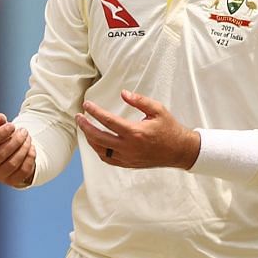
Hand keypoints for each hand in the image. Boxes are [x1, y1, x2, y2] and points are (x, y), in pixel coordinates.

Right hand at [0, 113, 37, 187]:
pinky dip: (30, 158)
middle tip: (24, 131)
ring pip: (13, 163)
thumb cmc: (1, 141)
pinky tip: (31, 148)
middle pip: (1, 154)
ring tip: (28, 138)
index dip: (0, 133)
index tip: (12, 125)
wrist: (9, 157)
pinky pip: (23, 171)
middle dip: (16, 140)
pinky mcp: (11, 181)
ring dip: (24, 148)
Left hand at [78, 91, 201, 169]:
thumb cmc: (169, 128)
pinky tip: (96, 141)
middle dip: (85, 126)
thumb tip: (124, 93)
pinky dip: (98, 150)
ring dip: (90, 139)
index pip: (108, 121)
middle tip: (78, 117)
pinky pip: (107, 159)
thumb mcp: (158, 110)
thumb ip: (140, 101)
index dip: (95, 112)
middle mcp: (129, 147)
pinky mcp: (128, 164)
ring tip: (85, 128)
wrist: (179, 151)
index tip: (86, 105)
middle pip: (99, 137)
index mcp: (135, 132)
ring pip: (100, 150)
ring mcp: (127, 157)